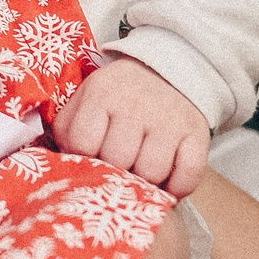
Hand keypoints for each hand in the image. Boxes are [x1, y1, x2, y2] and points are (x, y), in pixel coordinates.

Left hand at [51, 57, 208, 196]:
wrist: (167, 70)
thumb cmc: (119, 95)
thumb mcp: (86, 99)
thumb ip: (68, 129)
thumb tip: (62, 166)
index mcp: (100, 94)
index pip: (82, 144)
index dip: (84, 158)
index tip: (92, 156)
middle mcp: (135, 105)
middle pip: (118, 161)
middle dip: (115, 171)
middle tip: (120, 165)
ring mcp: (168, 119)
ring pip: (151, 173)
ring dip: (146, 181)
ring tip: (142, 170)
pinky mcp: (196, 133)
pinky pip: (187, 176)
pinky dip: (177, 188)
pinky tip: (168, 181)